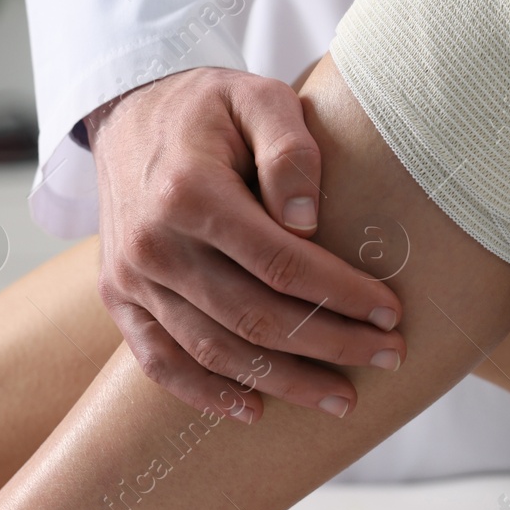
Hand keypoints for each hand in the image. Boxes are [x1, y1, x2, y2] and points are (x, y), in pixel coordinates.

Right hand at [87, 66, 404, 422]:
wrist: (128, 113)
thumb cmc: (210, 107)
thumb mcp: (258, 98)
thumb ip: (290, 150)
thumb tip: (309, 222)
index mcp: (190, 192)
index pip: (281, 263)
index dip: (341, 293)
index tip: (391, 312)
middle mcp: (153, 243)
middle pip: (254, 316)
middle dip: (330, 344)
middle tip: (389, 357)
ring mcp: (130, 277)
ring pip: (214, 350)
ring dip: (283, 382)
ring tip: (341, 398)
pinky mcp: (118, 297)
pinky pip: (159, 361)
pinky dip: (206, 394)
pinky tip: (255, 411)